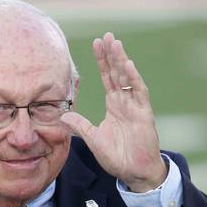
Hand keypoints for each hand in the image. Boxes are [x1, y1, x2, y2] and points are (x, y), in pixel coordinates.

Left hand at [61, 32, 166, 192]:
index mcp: (114, 105)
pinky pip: (139, 93)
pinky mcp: (144, 114)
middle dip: (111, 54)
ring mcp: (135, 106)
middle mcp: (125, 102)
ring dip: (121, 60)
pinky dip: (133, 79)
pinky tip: (127, 65)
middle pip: (117, 72)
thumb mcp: (93, 138)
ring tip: (115, 43)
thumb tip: (62, 114)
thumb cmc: (117, 156)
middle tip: (106, 35)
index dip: (102, 61)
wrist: (134, 172)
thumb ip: (80, 125)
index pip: (107, 78)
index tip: (95, 43)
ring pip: (128, 78)